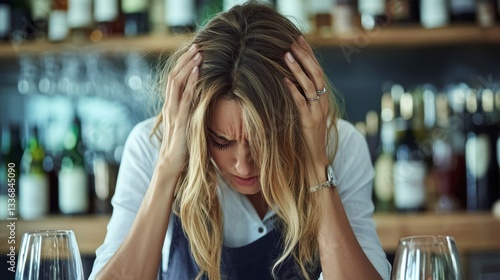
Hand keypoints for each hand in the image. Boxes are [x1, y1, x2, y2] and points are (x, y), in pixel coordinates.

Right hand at [160, 44, 201, 172]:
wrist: (170, 165)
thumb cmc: (180, 148)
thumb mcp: (186, 126)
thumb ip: (190, 114)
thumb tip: (202, 105)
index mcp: (171, 107)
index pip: (174, 80)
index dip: (182, 66)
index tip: (193, 53)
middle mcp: (169, 106)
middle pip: (174, 77)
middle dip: (185, 60)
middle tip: (196, 46)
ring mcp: (173, 112)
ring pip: (177, 83)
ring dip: (188, 66)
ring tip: (198, 52)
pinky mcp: (180, 120)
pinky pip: (185, 97)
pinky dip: (191, 82)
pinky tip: (197, 72)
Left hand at [284, 36, 328, 179]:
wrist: (314, 161)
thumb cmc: (307, 138)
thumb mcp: (306, 114)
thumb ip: (302, 98)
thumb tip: (288, 81)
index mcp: (322, 98)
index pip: (317, 71)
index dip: (309, 54)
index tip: (299, 40)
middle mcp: (322, 102)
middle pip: (316, 73)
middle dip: (305, 55)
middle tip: (293, 41)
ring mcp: (317, 112)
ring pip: (309, 85)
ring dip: (298, 69)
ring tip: (287, 54)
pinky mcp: (309, 122)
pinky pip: (301, 103)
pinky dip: (293, 90)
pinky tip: (284, 80)